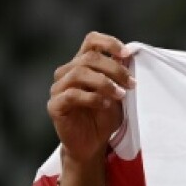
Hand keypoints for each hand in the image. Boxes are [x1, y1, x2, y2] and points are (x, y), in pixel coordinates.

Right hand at [47, 32, 133, 164]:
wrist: (92, 144)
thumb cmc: (104, 117)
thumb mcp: (118, 94)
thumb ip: (120, 77)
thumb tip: (129, 58)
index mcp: (82, 64)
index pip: (91, 41)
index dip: (109, 43)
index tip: (127, 54)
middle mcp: (68, 72)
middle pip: (89, 58)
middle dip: (114, 69)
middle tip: (130, 84)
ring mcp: (59, 88)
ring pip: (79, 73)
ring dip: (104, 83)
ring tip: (119, 95)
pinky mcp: (55, 105)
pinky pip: (71, 95)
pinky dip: (92, 98)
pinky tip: (105, 105)